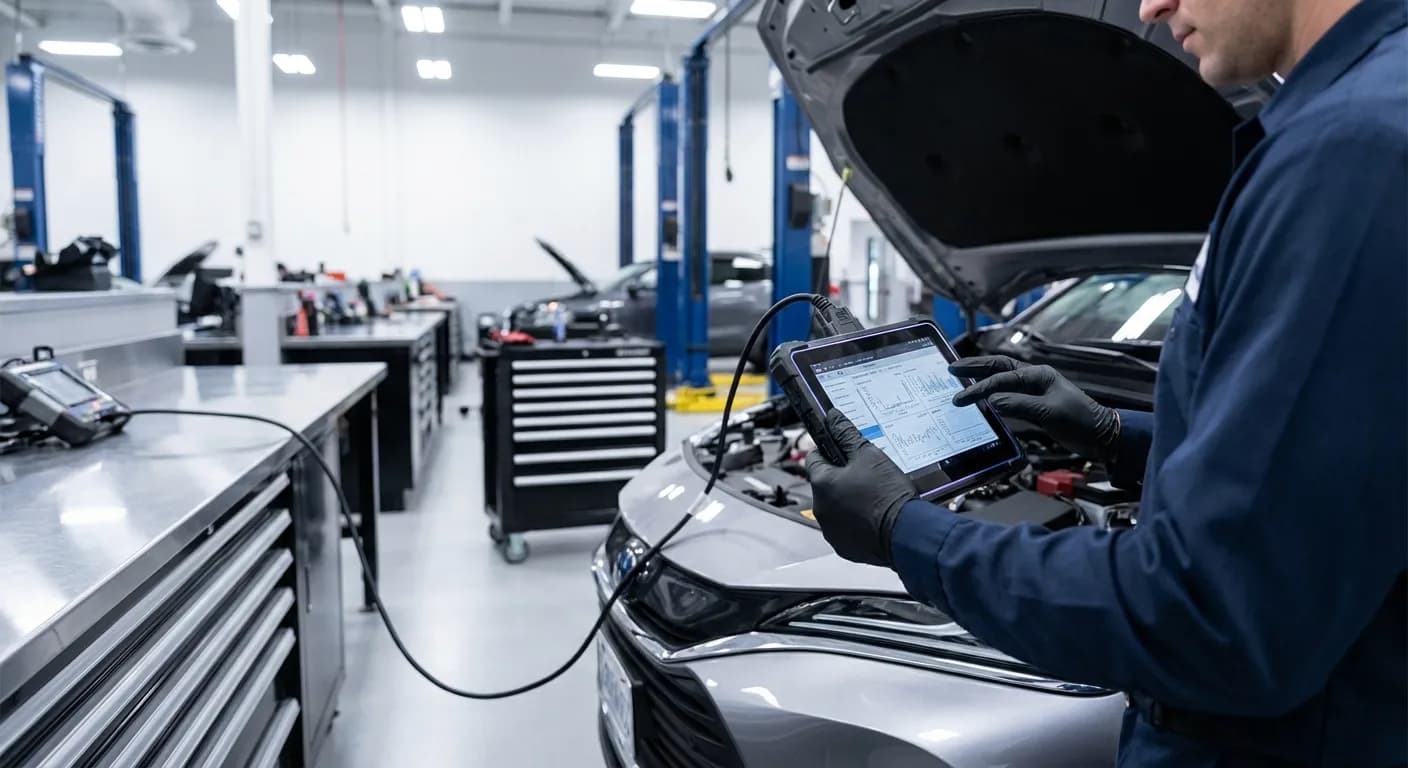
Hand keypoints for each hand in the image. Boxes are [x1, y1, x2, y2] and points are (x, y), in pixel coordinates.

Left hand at [805, 410, 917, 566]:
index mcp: (821, 484)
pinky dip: (856, 523)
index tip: (843, 451)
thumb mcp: (869, 455)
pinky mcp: (844, 548)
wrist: (907, 533)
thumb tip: (833, 418)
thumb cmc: (888, 495)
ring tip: (873, 497)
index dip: (829, 451)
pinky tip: (875, 516)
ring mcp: (831, 531)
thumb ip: (846, 434)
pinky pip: (846, 529)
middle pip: (825, 485)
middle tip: (867, 475)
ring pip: (835, 508)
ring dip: (848, 501)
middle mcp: (820, 509)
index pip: (813, 458)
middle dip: (842, 478)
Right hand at [949, 355, 1120, 459]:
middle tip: (951, 368)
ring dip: (981, 380)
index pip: (1002, 377)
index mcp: (1039, 374)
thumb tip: (992, 400)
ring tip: (959, 379)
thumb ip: (1020, 404)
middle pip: (998, 369)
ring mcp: (1033, 393)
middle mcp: (1034, 380)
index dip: (980, 386)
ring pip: (1001, 382)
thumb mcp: (1050, 411)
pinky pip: (1007, 398)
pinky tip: (980, 401)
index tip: (962, 396)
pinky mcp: (1034, 407)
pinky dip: (991, 397)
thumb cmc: (1081, 420)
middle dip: (974, 368)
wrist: (1101, 436)